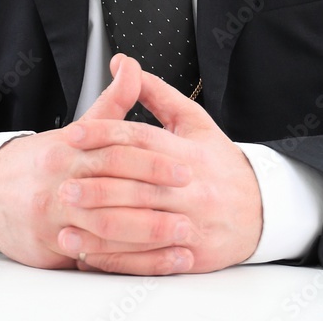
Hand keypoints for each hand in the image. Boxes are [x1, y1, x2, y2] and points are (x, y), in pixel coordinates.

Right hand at [0, 55, 190, 269]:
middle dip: (155, 196)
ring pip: (106, 227)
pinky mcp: (49, 249)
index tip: (183, 165)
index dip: (152, 160)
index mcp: (68, 149)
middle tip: (191, 200)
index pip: (114, 151)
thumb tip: (131, 66)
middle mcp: (59, 182)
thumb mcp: (78, 127)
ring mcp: (52, 218)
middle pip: (112, 189)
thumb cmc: (43, 159)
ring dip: (147, 233)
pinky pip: (94, 258)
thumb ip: (112, 102)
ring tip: (182, 233)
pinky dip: (128, 261)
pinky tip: (156, 260)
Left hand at [57, 55, 262, 274]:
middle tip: (62, 183)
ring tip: (66, 220)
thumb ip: (155, 92)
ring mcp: (192, 223)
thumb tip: (122, 63)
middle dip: (97, 185)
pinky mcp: (190, 255)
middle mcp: (191, 188)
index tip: (72, 135)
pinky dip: (115, 257)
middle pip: (138, 185)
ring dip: (99, 225)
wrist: (260, 208)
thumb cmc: (218, 160)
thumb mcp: (193, 120)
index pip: (142, 140)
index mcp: (189, 151)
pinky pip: (147, 259)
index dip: (105, 134)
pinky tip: (87, 252)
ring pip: (140, 225)